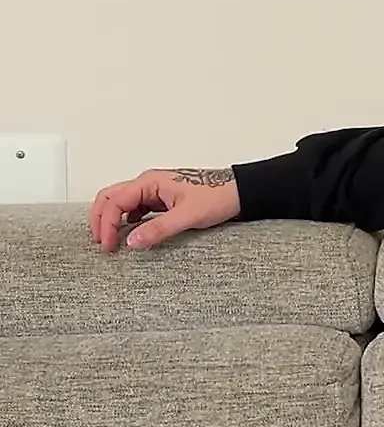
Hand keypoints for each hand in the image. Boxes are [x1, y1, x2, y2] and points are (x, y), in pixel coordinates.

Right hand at [90, 168, 241, 250]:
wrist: (239, 192)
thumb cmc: (218, 196)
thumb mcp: (188, 216)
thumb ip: (159, 229)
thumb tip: (131, 242)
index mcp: (149, 182)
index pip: (114, 201)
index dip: (105, 224)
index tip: (108, 245)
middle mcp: (148, 183)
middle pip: (110, 197)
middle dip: (100, 219)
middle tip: (101, 243)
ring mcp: (154, 191)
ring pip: (121, 203)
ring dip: (111, 219)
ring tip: (111, 241)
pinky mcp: (161, 199)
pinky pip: (135, 208)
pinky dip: (126, 220)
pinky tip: (130, 234)